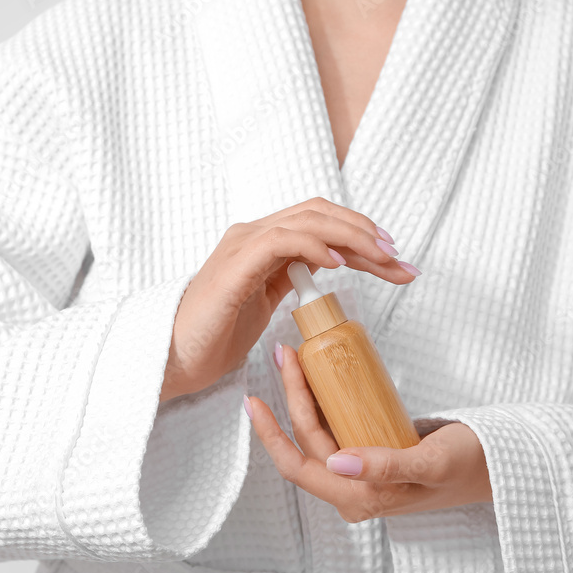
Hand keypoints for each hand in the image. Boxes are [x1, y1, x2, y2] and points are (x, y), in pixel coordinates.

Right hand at [160, 198, 416, 400]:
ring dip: (351, 236)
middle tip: (398, 257)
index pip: (321, 222)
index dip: (360, 233)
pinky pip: (281, 242)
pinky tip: (339, 262)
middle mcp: (254, 235)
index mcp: (263, 243)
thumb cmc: (215, 335)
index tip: (394, 258)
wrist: (173, 358)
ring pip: (307, 220)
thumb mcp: (265, 302)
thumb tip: (330, 269)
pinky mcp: (234, 267)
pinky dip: (315, 246)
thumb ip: (292, 278)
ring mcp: (242, 246)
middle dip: (366, 232)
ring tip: (380, 258)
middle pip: (320, 214)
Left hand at [246, 344, 491, 522]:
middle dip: (290, 398)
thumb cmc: (469, 465)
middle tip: (286, 354)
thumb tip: (337, 463)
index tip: (255, 399)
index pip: (300, 467)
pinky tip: (318, 376)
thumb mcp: (431, 463)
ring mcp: (360, 472)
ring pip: (318, 433)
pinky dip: (322, 401)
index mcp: (359, 500)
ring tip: (295, 358)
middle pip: (306, 442)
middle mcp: (352, 489)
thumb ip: (385, 467)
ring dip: (303, 396)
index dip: (272, 435)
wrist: (498, 463)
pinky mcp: (370, 452)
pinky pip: (335, 428)